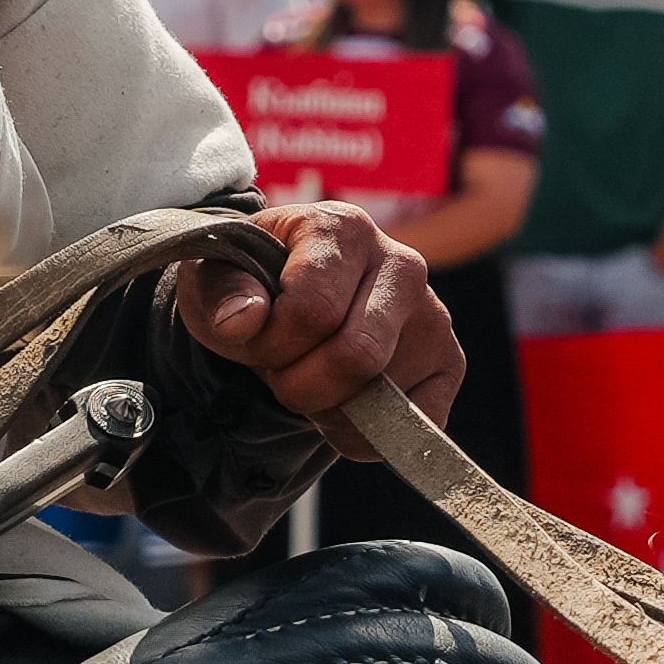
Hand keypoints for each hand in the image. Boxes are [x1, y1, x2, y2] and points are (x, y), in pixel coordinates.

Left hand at [169, 199, 461, 433]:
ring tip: (314, 374)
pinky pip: (419, 423)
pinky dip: (368, 434)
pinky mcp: (448, 362)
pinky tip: (343, 403)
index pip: (312, 312)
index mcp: (343, 229)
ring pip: (383, 399)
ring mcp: (432, 314)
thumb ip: (221, 293)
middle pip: (356, 358)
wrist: (283, 302)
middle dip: (302, 384)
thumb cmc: (252, 287)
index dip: (272, 345)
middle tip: (283, 368)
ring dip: (331, 408)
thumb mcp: (215, 280)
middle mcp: (402, 264)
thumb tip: (245, 321)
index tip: (256, 338)